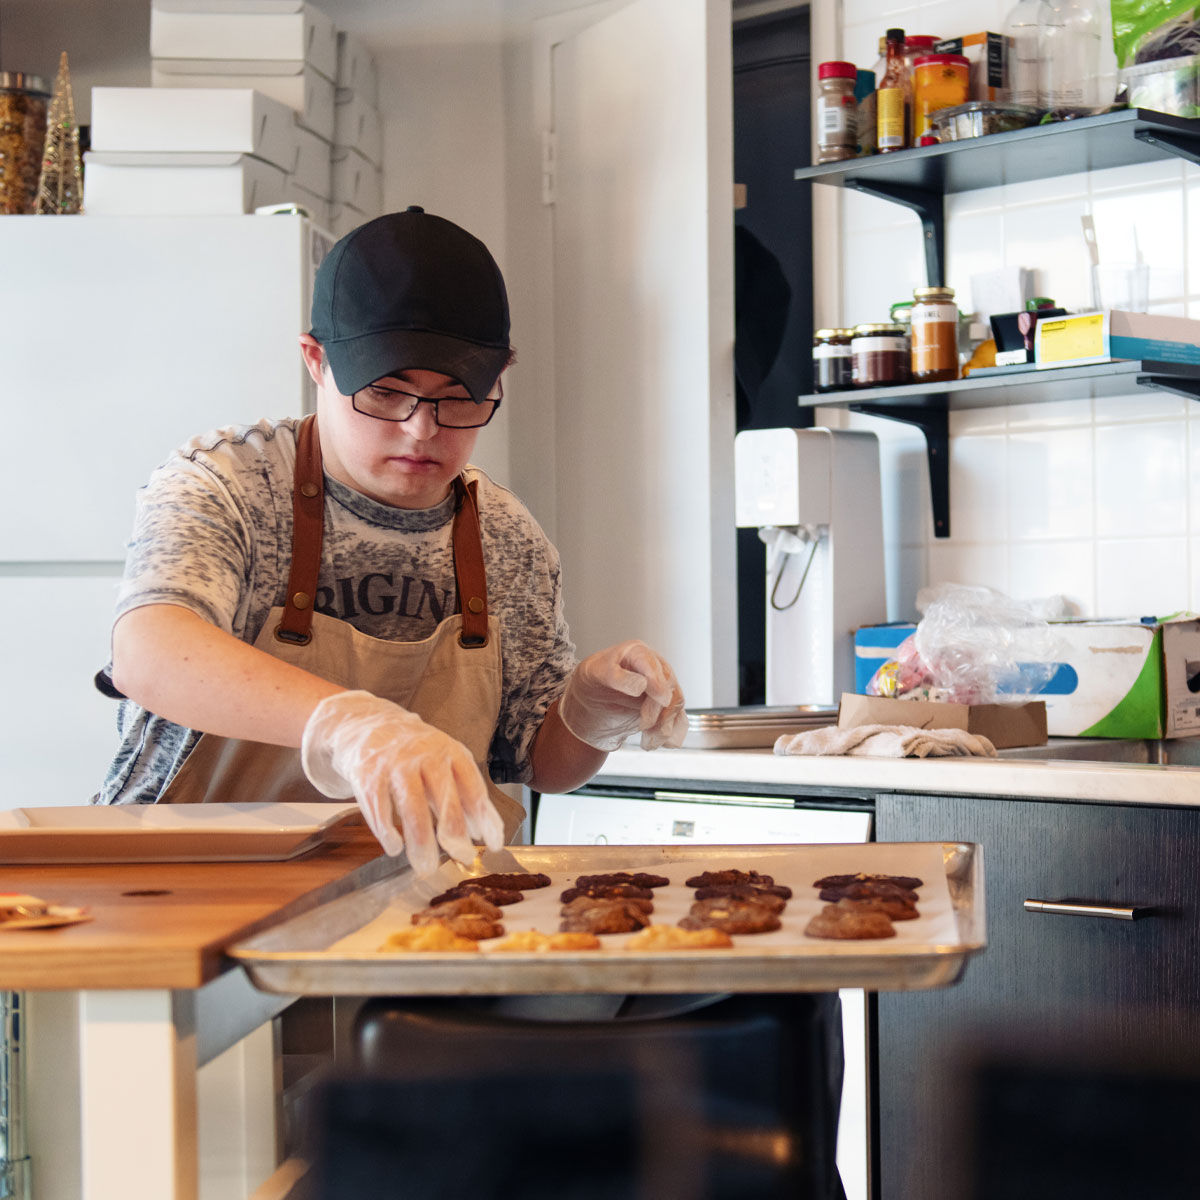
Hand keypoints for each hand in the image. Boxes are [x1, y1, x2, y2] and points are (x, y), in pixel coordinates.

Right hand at [301, 690, 503, 875]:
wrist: (366, 722)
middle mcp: (426, 756)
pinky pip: (381, 810)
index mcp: (451, 752)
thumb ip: (461, 793)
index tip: (493, 846)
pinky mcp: (368, 776)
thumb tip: (481, 832)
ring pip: (413, 809)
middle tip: (462, 858)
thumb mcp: (443, 761)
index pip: (474, 789)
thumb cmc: (413, 750)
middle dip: (455, 834)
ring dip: (421, 843)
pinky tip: (395, 849)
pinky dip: (388, 833)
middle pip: (445, 800)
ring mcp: (396, 765)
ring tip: (426, 868)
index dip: (486, 820)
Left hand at [557, 640, 686, 751]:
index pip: (652, 666)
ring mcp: (662, 686)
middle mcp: (654, 667)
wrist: (591, 698)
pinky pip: (677, 719)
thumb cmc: (592, 680)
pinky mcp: (664, 706)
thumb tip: (642, 685)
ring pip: (676, 704)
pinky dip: (672, 734)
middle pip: (668, 686)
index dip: (658, 683)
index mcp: (637, 653)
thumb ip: (617, 677)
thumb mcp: (595, 674)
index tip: (661, 700)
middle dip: (659, 710)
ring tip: (648, 741)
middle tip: (644, 725)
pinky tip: (657, 743)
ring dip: (665, 726)